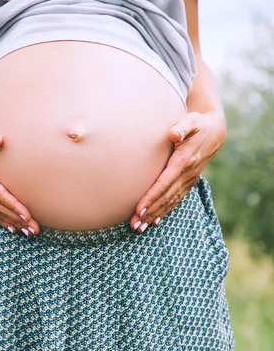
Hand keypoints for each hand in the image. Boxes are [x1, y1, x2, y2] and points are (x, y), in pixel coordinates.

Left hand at [130, 110, 226, 231]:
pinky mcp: (188, 182)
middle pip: (165, 197)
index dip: (152, 197)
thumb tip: (173, 133)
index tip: (139, 209)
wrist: (215, 131)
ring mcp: (189, 180)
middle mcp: (187, 174)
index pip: (164, 183)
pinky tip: (154, 221)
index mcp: (184, 161)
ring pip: (170, 202)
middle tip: (134, 225)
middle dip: (149, 212)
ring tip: (139, 228)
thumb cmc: (198, 124)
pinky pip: (176, 200)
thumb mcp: (191, 121)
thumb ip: (182, 127)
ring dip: (154, 216)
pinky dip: (164, 211)